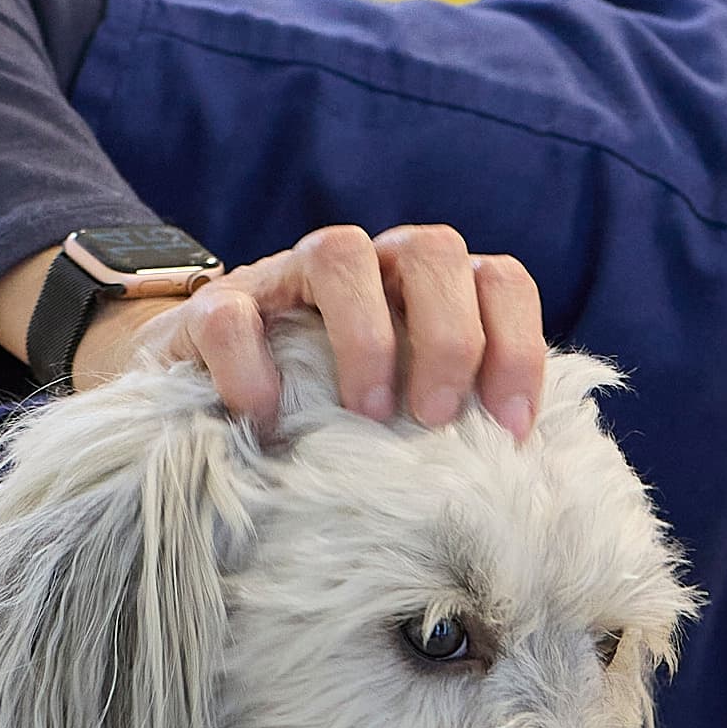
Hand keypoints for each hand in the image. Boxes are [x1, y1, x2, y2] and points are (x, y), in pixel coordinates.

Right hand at [84, 223, 546, 441]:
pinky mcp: (211, 308)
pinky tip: (264, 420)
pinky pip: (233, 311)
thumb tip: (525, 477)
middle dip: (447, 336)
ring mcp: (285, 279)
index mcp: (424, 292)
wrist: (201, 401)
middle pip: (431, 250)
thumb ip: (453, 425)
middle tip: (435, 417)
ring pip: (340, 252)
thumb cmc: (327, 419)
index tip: (511, 427)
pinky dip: (251, 362)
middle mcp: (366, 270)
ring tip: (365, 414)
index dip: (516, 346)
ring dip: (366, 334)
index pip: (497, 279)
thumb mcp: (401, 420)